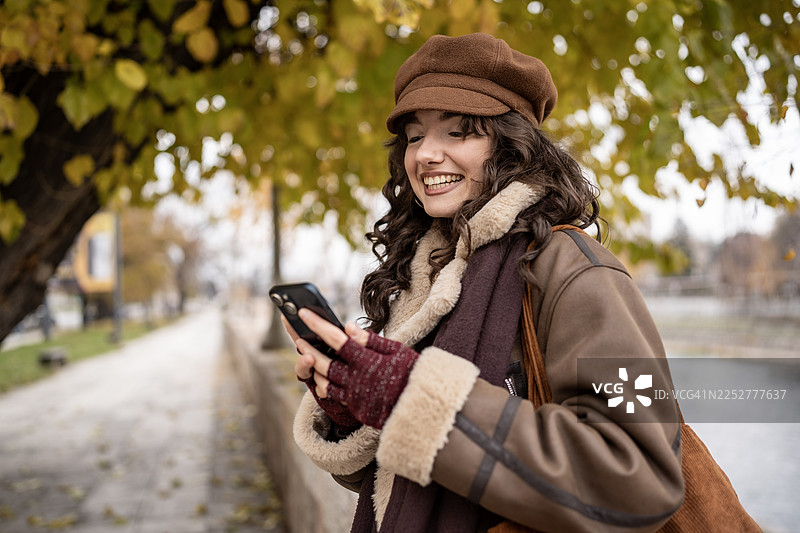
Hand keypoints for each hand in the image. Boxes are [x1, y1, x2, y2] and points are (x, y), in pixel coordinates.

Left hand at [292, 309, 419, 428]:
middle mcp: (357, 380)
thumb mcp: (397, 351)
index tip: (304, 313)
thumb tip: (349, 326)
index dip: (318, 325)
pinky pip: (334, 395)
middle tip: (297, 337)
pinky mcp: (356, 408)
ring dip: (313, 368)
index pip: (337, 340)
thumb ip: (371, 339)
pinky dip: (326, 385)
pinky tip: (322, 376)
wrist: (422, 407)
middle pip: (323, 363)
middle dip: (307, 348)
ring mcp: (355, 396)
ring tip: (306, 355)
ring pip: (325, 382)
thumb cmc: (411, 373)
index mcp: (367, 362)